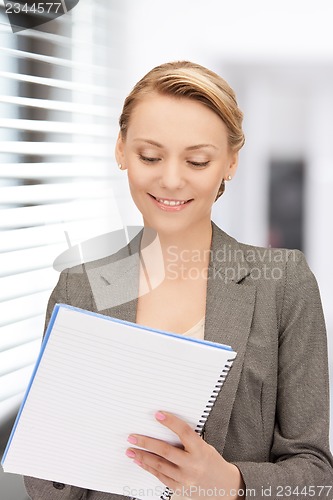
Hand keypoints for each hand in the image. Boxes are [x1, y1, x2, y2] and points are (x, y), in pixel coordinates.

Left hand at [126, 411, 243, 498]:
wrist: (224, 488)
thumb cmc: (213, 463)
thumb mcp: (205, 447)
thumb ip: (188, 440)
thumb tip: (168, 426)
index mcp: (201, 450)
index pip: (184, 432)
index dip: (170, 422)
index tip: (158, 414)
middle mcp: (192, 465)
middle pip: (165, 451)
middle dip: (146, 443)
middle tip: (133, 437)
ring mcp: (185, 478)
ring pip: (159, 465)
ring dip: (142, 456)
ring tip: (131, 449)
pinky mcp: (179, 488)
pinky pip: (160, 476)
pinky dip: (148, 467)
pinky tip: (140, 461)